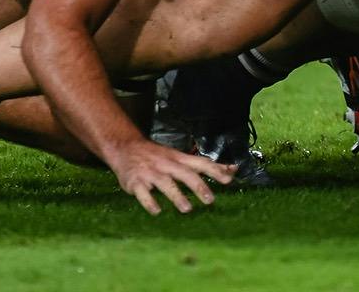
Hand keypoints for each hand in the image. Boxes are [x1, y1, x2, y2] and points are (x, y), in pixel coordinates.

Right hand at [105, 138, 233, 214]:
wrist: (126, 147)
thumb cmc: (158, 156)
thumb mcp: (181, 157)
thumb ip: (204, 165)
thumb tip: (233, 169)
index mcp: (179, 158)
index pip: (200, 163)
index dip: (215, 170)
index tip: (229, 179)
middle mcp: (167, 164)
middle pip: (185, 174)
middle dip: (198, 186)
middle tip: (210, 200)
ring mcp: (150, 172)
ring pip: (166, 183)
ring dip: (177, 196)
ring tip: (188, 209)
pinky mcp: (135, 182)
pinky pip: (143, 193)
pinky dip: (149, 202)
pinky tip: (157, 211)